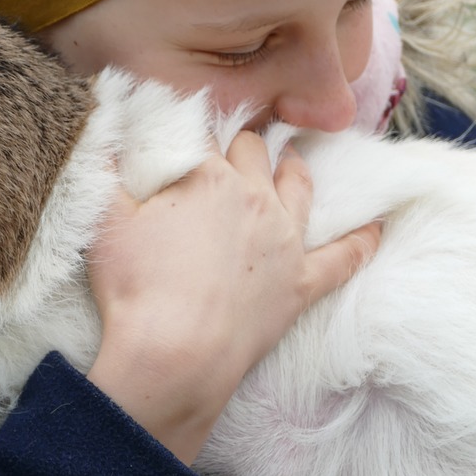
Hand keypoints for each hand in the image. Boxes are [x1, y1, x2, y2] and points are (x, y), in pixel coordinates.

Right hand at [85, 130, 379, 464]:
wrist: (174, 353)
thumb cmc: (135, 284)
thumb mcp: (105, 218)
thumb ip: (104, 168)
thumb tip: (97, 129)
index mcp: (206, 175)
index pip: (205, 132)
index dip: (196, 124)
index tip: (190, 121)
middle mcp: (253, 197)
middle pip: (253, 150)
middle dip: (243, 141)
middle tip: (234, 141)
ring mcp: (283, 240)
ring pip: (297, 187)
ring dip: (294, 169)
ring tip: (292, 159)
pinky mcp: (301, 283)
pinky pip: (344, 257)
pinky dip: (362, 241)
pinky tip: (378, 227)